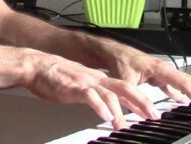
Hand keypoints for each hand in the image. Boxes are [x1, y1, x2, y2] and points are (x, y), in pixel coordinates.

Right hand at [26, 54, 160, 129]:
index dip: (141, 99)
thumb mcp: (80, 84)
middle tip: (154, 115)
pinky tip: (105, 116)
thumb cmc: (54, 76)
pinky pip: (89, 96)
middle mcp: (96, 79)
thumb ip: (94, 93)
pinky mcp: (73, 87)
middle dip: (142, 102)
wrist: (37, 65)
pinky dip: (99, 107)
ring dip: (120, 110)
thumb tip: (105, 105)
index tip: (153, 111)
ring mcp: (85, 82)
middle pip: (125, 88)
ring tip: (125, 124)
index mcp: (99, 79)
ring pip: (110, 94)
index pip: (126, 88)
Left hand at [108, 51, 190, 111]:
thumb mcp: (125, 81)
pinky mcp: (156, 76)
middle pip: (190, 82)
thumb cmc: (118, 61)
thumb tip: (146, 114)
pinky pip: (174, 86)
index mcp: (160, 68)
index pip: (183, 83)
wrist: (111, 51)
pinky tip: (183, 102)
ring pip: (184, 83)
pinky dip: (181, 93)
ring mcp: (161, 72)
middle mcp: (164, 69)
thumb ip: (134, 98)